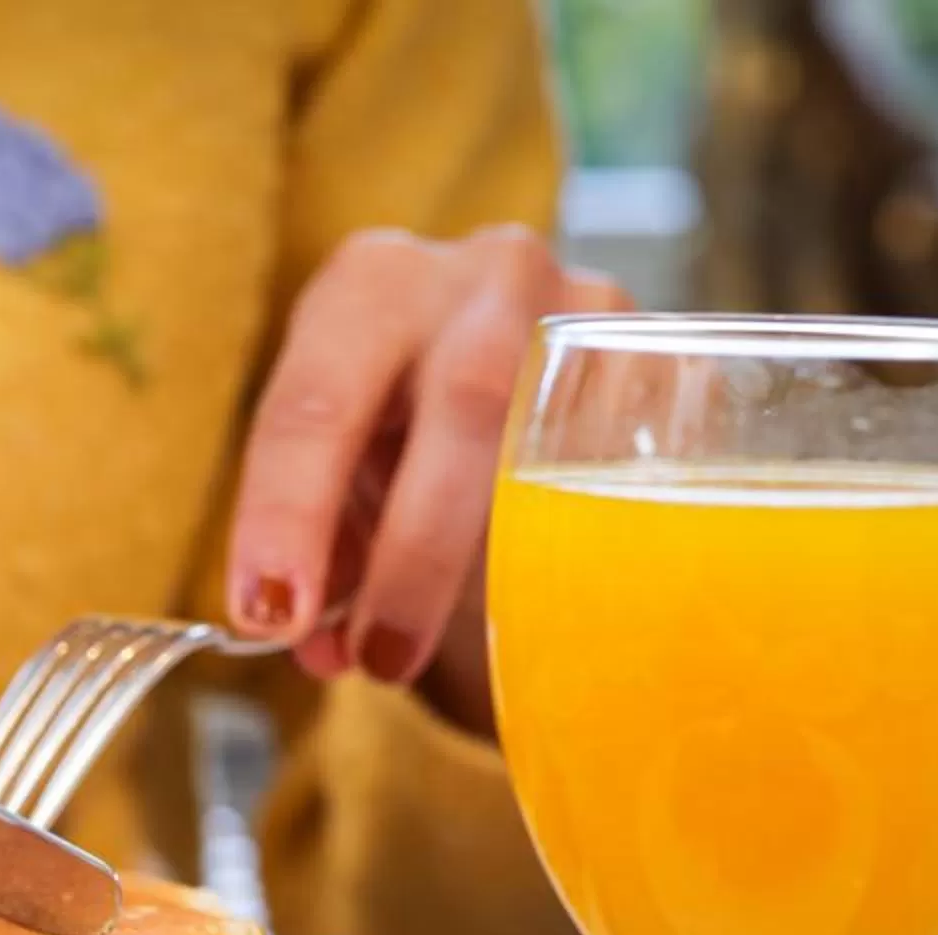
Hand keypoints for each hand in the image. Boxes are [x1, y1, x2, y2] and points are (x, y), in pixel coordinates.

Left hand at [225, 225, 627, 736]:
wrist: (522, 379)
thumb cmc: (405, 440)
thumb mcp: (350, 479)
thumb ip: (331, 554)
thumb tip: (324, 644)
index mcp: (370, 287)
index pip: (317, 399)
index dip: (285, 514)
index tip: (271, 614)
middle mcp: (483, 274)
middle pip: (463, 402)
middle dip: (414, 550)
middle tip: (379, 657)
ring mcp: (588, 308)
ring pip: (561, 435)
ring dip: (501, 562)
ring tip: (454, 653)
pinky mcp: (666, 359)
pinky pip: (631, 459)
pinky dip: (577, 544)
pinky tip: (542, 606)